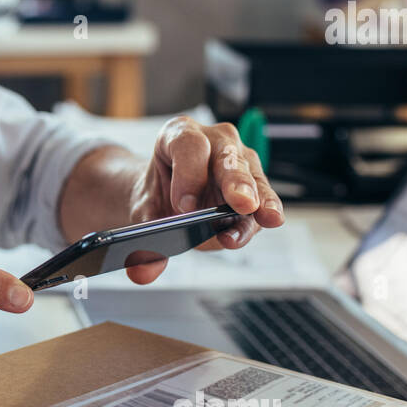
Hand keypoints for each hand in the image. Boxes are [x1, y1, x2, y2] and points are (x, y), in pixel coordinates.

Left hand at [125, 117, 284, 284]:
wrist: (168, 195)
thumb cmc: (159, 193)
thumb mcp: (144, 213)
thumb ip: (142, 240)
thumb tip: (142, 272)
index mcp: (178, 134)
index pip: (187, 146)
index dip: (188, 175)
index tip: (184, 207)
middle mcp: (213, 140)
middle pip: (227, 156)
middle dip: (235, 181)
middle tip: (240, 204)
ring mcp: (238, 159)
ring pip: (252, 177)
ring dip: (259, 200)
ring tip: (263, 218)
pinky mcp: (255, 182)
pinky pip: (262, 199)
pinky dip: (262, 214)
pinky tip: (264, 224)